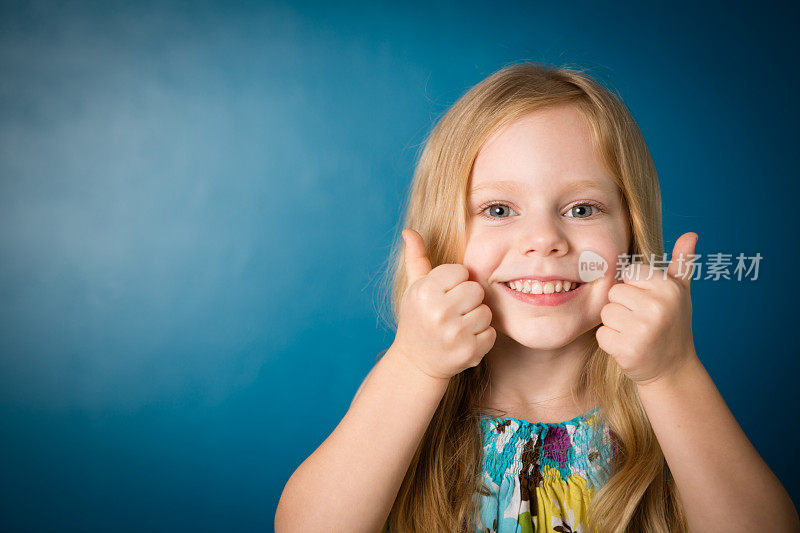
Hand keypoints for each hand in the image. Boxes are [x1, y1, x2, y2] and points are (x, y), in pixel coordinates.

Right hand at [391, 229, 496, 379]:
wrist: (415, 362)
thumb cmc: (417, 318)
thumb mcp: (414, 288)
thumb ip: (416, 259)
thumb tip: (409, 231)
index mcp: (425, 292)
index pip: (461, 271)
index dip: (455, 282)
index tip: (445, 294)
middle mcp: (438, 312)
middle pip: (476, 290)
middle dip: (468, 299)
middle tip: (454, 311)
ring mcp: (454, 334)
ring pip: (486, 312)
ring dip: (476, 318)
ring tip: (459, 325)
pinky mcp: (469, 352)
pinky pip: (491, 333)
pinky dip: (482, 337)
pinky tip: (465, 339)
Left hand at [596, 232, 699, 385]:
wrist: (673, 370)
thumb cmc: (672, 325)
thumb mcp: (680, 292)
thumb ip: (681, 263)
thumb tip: (691, 234)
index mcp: (668, 288)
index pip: (628, 272)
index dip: (633, 288)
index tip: (646, 302)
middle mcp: (657, 306)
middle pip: (613, 293)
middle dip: (622, 306)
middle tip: (640, 320)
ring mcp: (643, 329)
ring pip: (605, 313)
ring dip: (615, 325)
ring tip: (635, 333)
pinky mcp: (628, 349)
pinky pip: (601, 334)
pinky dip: (610, 342)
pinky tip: (628, 346)